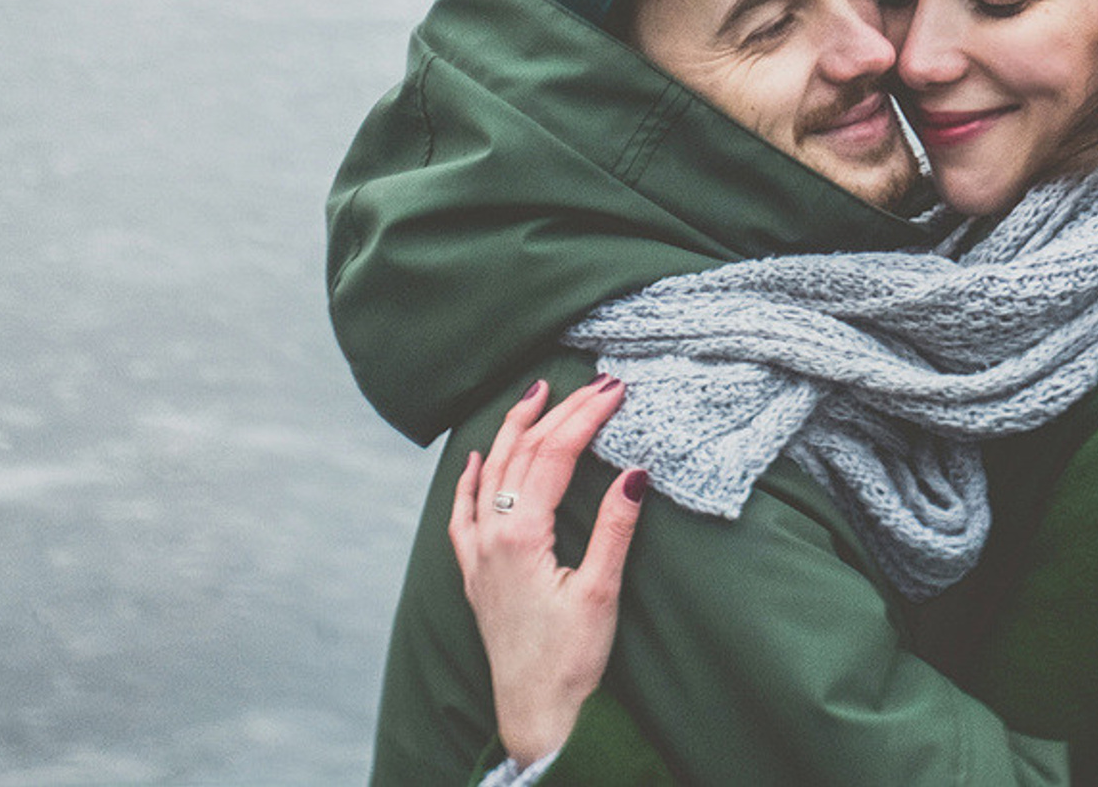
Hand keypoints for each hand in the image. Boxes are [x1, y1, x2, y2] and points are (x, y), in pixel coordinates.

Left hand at [449, 375, 648, 766]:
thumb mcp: (601, 592)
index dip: (586, 416)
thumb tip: (635, 472)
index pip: (555, 454)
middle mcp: (491, 536)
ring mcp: (478, 554)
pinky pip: (462, 514)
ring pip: (491, 473)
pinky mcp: (475, 574)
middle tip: (592, 381)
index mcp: (521, 536)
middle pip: (524, 453)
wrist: (536, 715)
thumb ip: (614, 529)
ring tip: (535, 393)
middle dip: (559, 411)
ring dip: (514, 429)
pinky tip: (476, 459)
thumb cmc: (570, 661)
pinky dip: (469, 480)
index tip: (614, 388)